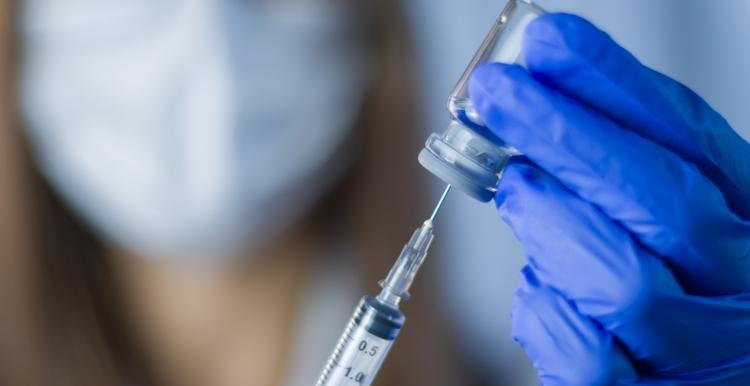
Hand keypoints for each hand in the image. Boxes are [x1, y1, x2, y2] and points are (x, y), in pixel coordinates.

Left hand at [468, 13, 749, 384]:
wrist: (703, 371)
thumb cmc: (675, 287)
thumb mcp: (668, 213)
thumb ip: (619, 163)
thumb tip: (542, 94)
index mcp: (747, 218)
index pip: (688, 139)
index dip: (614, 86)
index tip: (548, 43)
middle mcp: (739, 282)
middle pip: (663, 201)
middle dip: (567, 136)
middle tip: (499, 94)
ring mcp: (701, 348)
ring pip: (625, 282)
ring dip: (553, 224)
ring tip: (516, 191)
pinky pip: (589, 358)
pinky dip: (547, 312)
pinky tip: (538, 286)